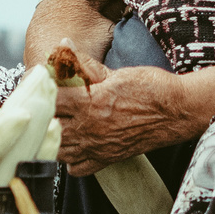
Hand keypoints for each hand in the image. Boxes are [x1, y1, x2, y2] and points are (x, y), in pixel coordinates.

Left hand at [50, 49, 194, 176]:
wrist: (176, 111)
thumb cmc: (149, 88)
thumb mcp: (114, 72)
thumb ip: (84, 63)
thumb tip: (63, 45)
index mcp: (88, 103)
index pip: (50, 99)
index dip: (42, 91)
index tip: (39, 86)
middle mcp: (88, 128)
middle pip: (48, 128)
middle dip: (42, 116)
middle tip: (42, 106)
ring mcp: (96, 147)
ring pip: (58, 151)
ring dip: (52, 138)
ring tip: (54, 125)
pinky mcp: (106, 159)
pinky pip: (77, 168)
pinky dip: (70, 160)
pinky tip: (73, 145)